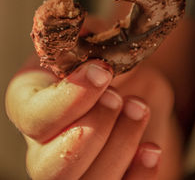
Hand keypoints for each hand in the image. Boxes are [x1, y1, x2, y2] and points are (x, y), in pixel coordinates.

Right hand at [5, 56, 182, 179]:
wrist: (118, 83)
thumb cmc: (96, 60)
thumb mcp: (88, 42)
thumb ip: (85, 44)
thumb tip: (88, 48)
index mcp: (30, 104)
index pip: (35, 117)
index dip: (70, 99)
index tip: (101, 72)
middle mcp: (43, 143)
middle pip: (52, 167)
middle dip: (93, 131)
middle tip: (117, 97)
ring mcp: (73, 165)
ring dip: (119, 148)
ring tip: (138, 109)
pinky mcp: (103, 173)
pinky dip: (138, 173)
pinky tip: (151, 148)